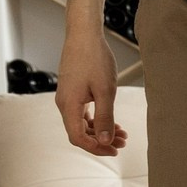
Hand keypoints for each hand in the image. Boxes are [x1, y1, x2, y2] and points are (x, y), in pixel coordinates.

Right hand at [55, 29, 128, 156]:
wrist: (84, 36)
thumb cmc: (95, 60)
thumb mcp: (105, 92)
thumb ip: (105, 118)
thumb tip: (104, 140)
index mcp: (69, 105)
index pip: (78, 138)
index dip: (96, 148)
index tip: (115, 150)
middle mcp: (64, 103)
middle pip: (79, 133)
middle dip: (101, 141)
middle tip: (123, 143)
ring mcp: (67, 97)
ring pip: (82, 123)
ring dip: (100, 131)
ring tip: (122, 133)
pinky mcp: (73, 92)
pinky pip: (83, 113)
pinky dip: (97, 120)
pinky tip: (112, 122)